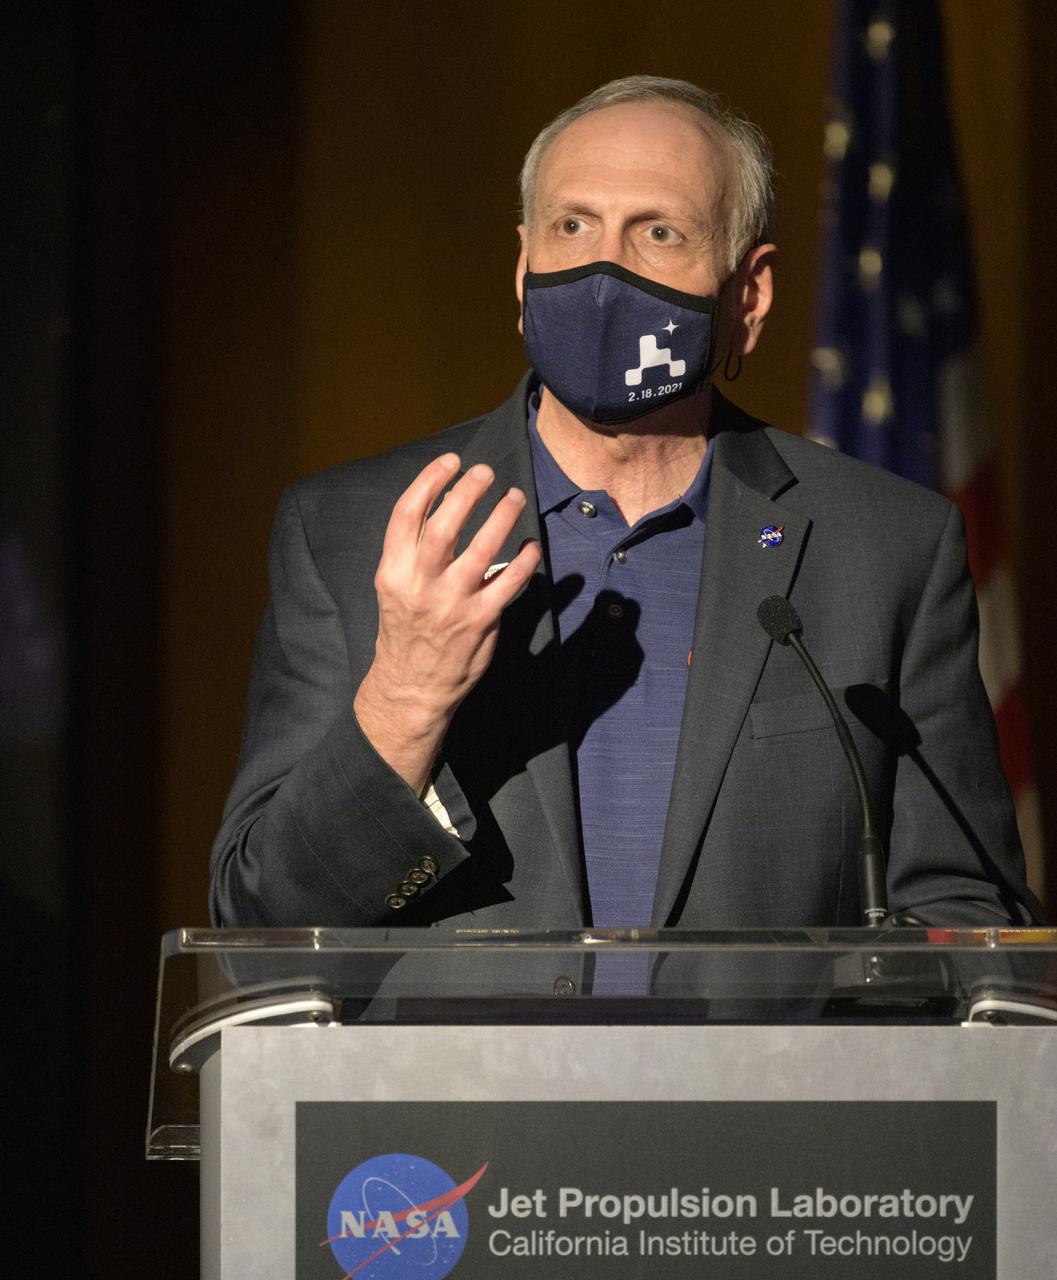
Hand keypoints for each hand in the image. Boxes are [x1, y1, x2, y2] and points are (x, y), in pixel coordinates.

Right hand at [353, 452, 540, 794]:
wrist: (410, 686)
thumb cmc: (405, 629)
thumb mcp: (396, 587)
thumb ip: (416, 551)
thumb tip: (450, 504)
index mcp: (393, 571)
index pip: (407, 514)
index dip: (429, 481)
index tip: (451, 462)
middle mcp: (420, 585)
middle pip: (444, 526)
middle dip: (467, 492)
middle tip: (486, 473)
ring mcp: (451, 605)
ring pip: (481, 550)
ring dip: (500, 517)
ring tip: (513, 497)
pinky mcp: (480, 622)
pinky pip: (508, 584)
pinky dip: (523, 561)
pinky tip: (530, 546)